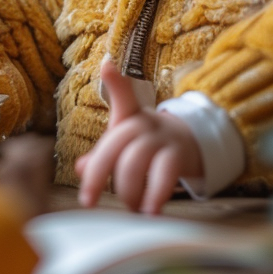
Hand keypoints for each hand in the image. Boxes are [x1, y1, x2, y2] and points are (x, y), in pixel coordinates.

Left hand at [75, 59, 202, 214]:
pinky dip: (154, 196)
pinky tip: (150, 210)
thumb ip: (100, 157)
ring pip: (134, 164)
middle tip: (98, 200)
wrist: (192, 146)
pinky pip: (163, 176)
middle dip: (99, 177)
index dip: (115, 79)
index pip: (121, 97)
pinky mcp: (178, 157)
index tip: (108, 63)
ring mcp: (161, 139)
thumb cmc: (148, 145)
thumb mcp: (124, 145)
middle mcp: (143, 123)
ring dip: (128, 192)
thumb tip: (81, 168)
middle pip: (114, 147)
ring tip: (131, 208)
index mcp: (127, 117)